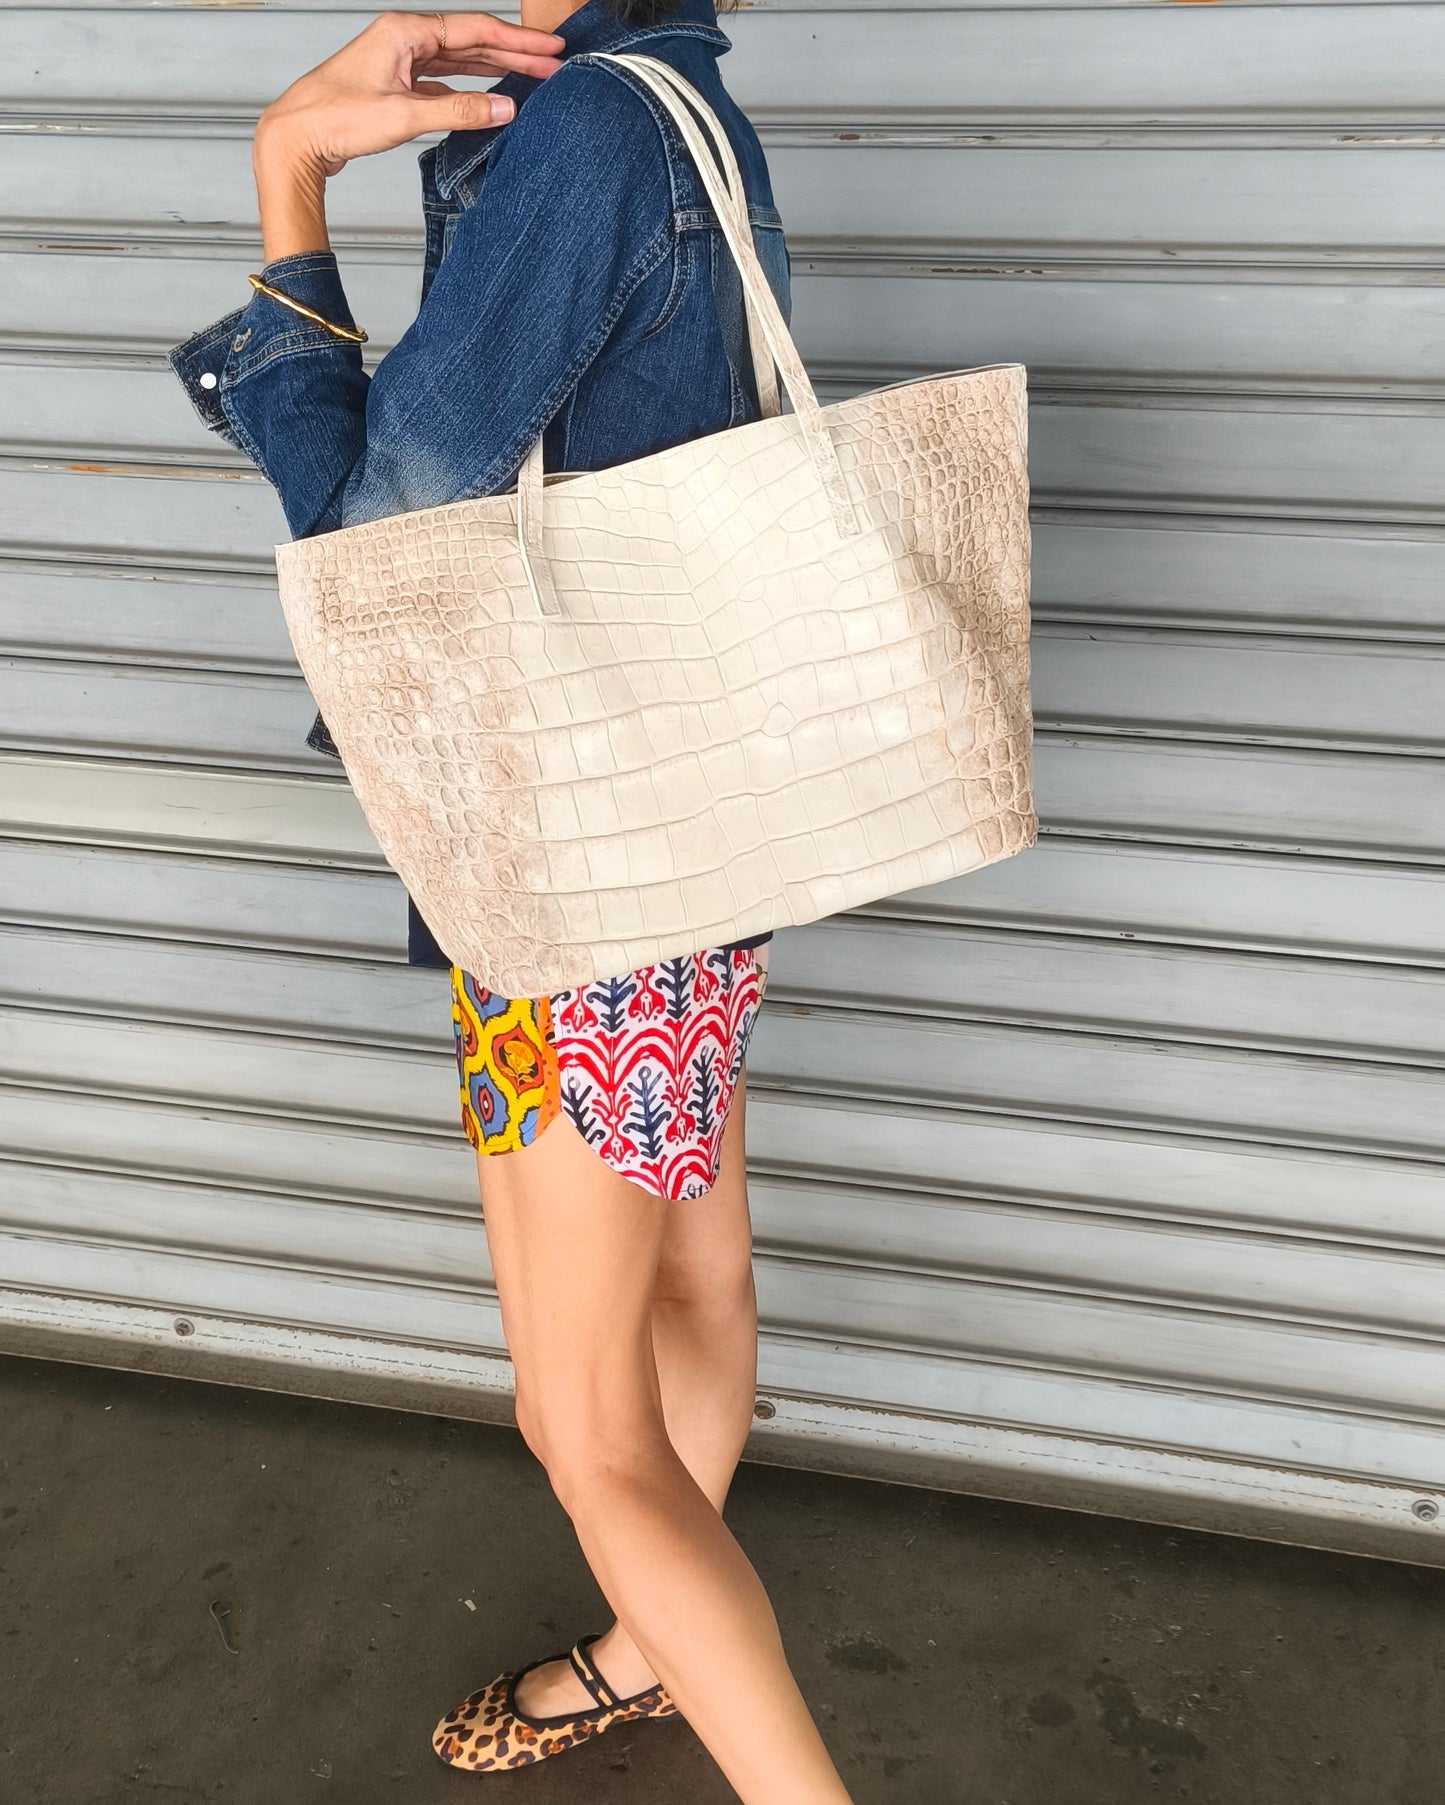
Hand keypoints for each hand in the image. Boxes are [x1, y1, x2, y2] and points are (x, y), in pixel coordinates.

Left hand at [253, 11, 563, 258]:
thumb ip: (460, 111)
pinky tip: (488, 97)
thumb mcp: (405, 115)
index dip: (517, 40)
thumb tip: (504, 107)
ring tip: (529, 77)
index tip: (549, 47)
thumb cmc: (335, 118)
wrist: (296, 137)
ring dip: (494, 69)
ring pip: (458, 61)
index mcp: (405, 31)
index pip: (474, 30)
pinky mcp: (396, 85)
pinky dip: (468, 89)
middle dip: (513, 53)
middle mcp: (403, 39)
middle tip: (551, 63)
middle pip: (471, 42)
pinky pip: (443, 81)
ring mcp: (400, 61)